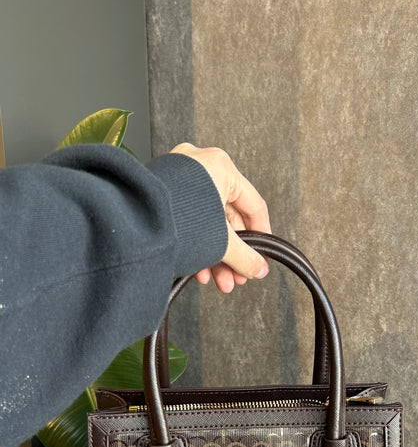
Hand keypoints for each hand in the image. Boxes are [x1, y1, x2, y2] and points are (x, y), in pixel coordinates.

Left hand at [170, 143, 270, 291]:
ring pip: (208, 222)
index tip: (261, 255)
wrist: (127, 226)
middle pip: (228, 217)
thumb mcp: (219, 241)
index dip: (261, 235)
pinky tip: (198, 270)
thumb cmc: (172, 219)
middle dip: (232, 254)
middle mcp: (200, 166)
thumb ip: (244, 256)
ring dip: (215, 256)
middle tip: (236, 276)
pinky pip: (189, 220)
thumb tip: (258, 268)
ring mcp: (179, 178)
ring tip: (218, 280)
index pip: (253, 205)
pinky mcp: (164, 193)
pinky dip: (196, 245)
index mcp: (219, 166)